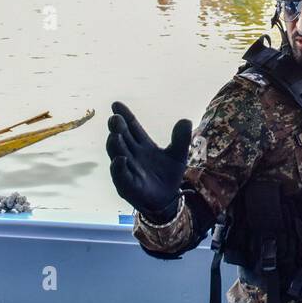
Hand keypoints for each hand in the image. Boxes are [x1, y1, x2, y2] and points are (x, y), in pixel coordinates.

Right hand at [106, 101, 191, 219]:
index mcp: (142, 144)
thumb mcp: (178, 155)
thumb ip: (181, 139)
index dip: (124, 116)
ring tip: (116, 135)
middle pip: (122, 138)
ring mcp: (128, 169)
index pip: (131, 127)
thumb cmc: (168, 174)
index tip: (116, 104)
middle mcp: (131, 154)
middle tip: (115, 118)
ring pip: (117, 154)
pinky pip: (121, 175)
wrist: (167, 199)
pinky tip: (121, 158)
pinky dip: (119, 167)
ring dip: (115, 145)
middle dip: (117, 128)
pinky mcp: (128, 185)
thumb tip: (186, 120)